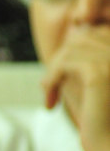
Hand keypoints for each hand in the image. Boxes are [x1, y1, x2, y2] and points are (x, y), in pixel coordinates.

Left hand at [42, 25, 109, 150]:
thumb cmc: (101, 119)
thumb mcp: (91, 83)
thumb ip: (84, 58)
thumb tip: (71, 32)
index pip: (95, 32)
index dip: (72, 52)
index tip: (62, 79)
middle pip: (82, 36)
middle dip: (60, 59)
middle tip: (50, 87)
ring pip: (71, 47)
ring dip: (53, 70)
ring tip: (49, 92)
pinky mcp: (101, 74)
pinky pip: (66, 62)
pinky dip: (51, 79)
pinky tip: (51, 103)